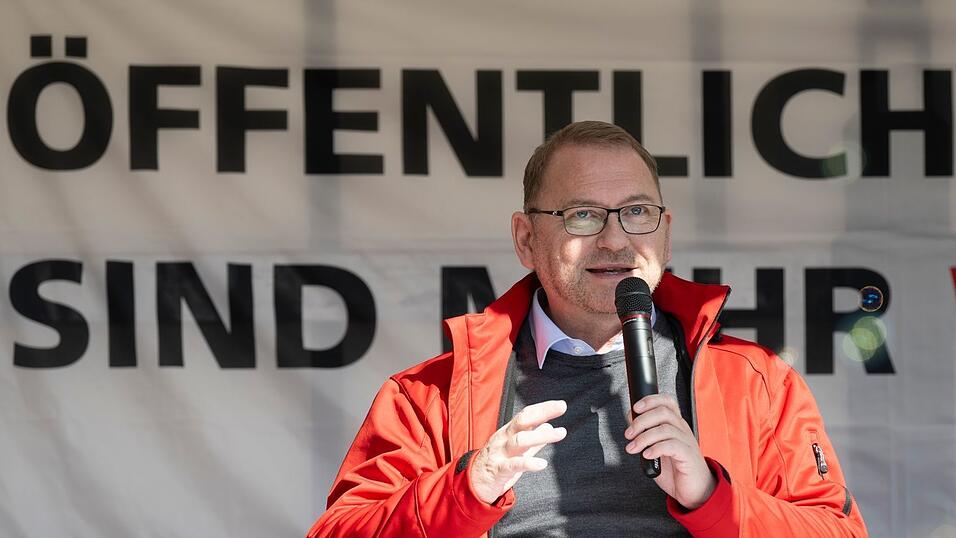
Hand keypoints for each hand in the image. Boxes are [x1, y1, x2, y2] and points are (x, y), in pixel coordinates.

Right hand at [469, 399, 567, 503]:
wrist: (473, 484)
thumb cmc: (497, 464)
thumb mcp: (518, 450)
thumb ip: (534, 440)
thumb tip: (549, 426)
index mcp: (508, 432)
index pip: (526, 415)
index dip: (543, 408)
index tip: (560, 405)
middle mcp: (503, 439)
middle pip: (522, 421)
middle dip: (542, 412)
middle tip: (561, 407)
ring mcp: (500, 453)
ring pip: (520, 440)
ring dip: (540, 436)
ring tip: (560, 433)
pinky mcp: (498, 470)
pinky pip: (513, 465)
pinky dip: (529, 463)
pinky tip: (542, 464)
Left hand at [623, 394, 715, 509]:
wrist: (694, 491)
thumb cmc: (675, 469)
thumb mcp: (657, 448)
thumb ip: (646, 435)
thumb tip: (631, 420)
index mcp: (676, 425)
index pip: (667, 402)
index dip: (650, 400)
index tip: (634, 408)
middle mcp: (682, 430)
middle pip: (663, 412)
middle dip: (641, 421)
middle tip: (628, 434)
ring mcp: (687, 442)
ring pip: (665, 429)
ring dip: (644, 437)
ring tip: (633, 448)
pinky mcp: (688, 456)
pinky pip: (672, 446)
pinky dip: (655, 448)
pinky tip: (647, 455)